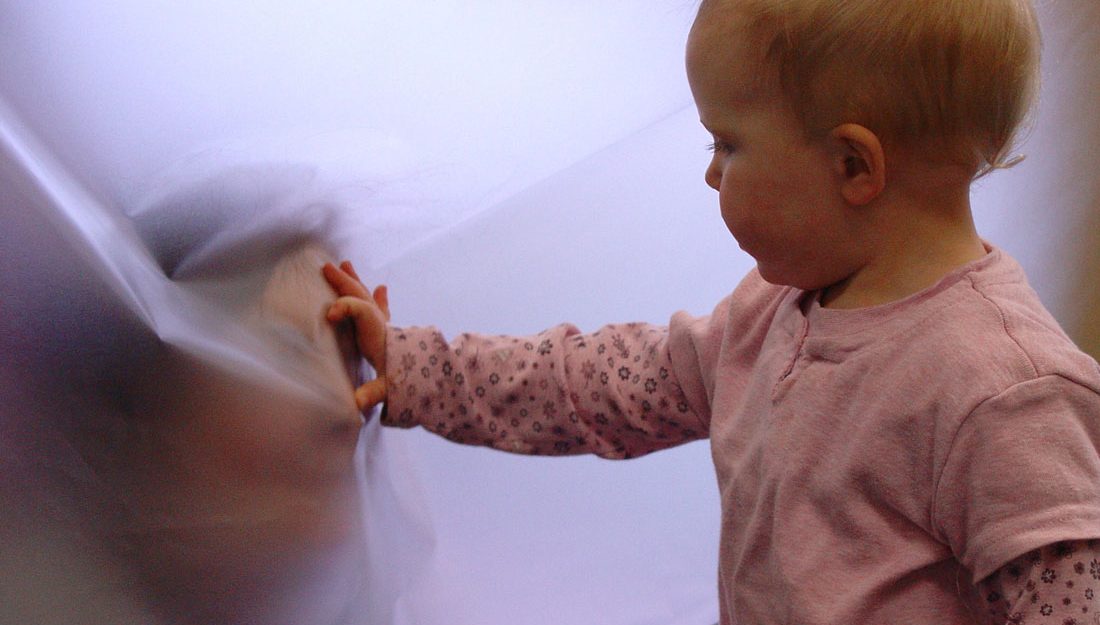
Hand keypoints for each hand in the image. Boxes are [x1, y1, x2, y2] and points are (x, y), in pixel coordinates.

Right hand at [323, 260, 389, 410]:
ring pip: (368, 298)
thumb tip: (358, 403)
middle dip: (345, 282)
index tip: (330, 314)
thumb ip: (373, 393)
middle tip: (329, 267)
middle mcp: (380, 325)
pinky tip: (381, 288)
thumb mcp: (387, 388)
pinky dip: (378, 299)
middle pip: (361, 297)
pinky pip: (380, 310)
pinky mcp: (387, 332)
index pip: (362, 310)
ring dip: (356, 282)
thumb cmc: (402, 382)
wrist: (427, 380)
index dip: (346, 307)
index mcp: (378, 334)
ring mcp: (384, 326)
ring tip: (348, 265)